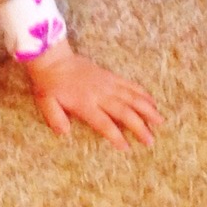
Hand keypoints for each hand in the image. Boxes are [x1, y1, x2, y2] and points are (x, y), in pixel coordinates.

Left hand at [25, 41, 163, 148]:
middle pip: (124, 112)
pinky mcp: (110, 76)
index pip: (104, 123)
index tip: (127, 147)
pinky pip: (130, 85)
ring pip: (132, 97)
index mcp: (85, 103)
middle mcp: (100, 94)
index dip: (116, 136)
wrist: (53, 59)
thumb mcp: (46, 103)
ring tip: (160, 121)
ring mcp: (108, 84)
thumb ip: (55, 119)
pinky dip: (143, 93)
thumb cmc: (49, 84)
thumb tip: (65, 133)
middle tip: (151, 141)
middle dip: (139, 126)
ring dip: (147, 110)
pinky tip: (152, 101)